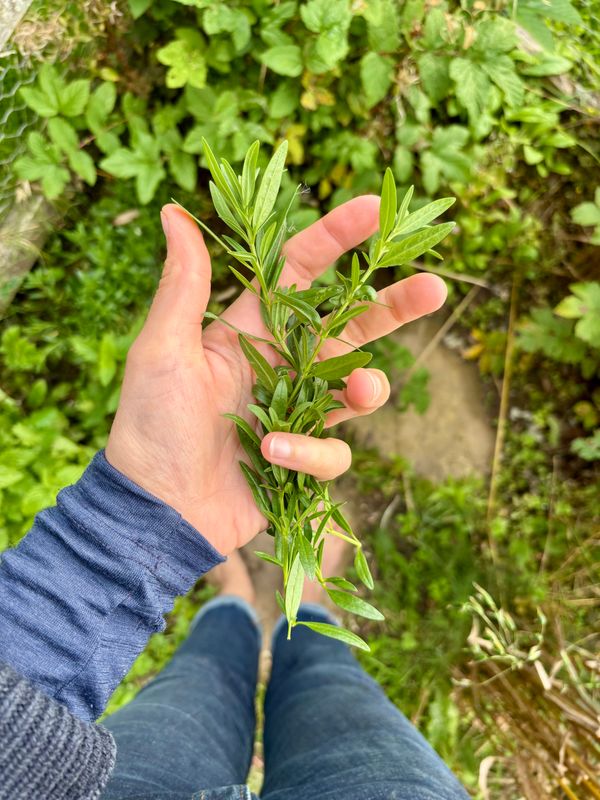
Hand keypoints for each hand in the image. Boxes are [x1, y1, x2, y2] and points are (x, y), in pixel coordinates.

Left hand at [105, 199, 445, 554]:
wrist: (158, 508)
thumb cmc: (152, 424)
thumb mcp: (163, 349)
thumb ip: (183, 285)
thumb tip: (174, 211)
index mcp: (251, 327)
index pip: (302, 270)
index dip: (337, 237)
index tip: (375, 208)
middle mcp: (283, 362)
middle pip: (353, 323)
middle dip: (395, 303)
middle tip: (435, 287)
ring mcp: (298, 409)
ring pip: (360, 386)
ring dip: (368, 386)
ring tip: (357, 391)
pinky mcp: (305, 456)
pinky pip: (334, 450)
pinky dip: (310, 452)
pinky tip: (272, 453)